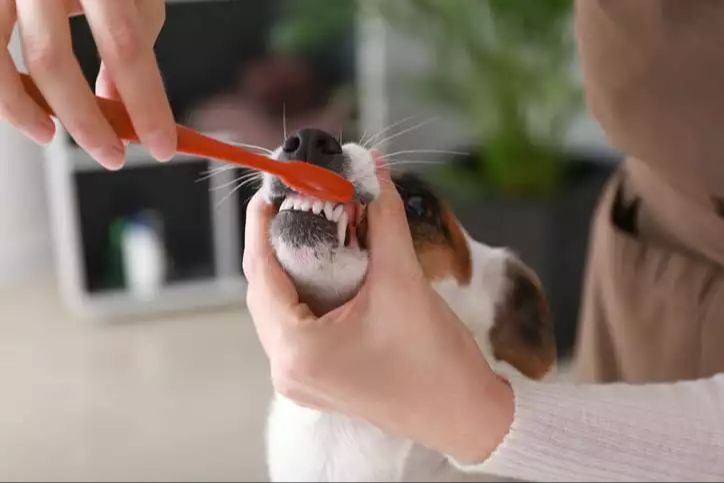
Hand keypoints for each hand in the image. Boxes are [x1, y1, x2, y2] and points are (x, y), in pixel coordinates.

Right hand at [0, 0, 174, 168]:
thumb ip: (133, 44)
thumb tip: (123, 108)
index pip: (126, 47)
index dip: (147, 104)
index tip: (164, 144)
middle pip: (53, 61)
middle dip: (87, 123)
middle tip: (113, 156)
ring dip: (25, 112)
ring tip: (51, 137)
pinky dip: (0, 92)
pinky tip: (22, 112)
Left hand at [243, 159, 513, 462]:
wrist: (465, 415)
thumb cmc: (435, 360)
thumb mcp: (403, 280)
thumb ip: (383, 218)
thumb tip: (371, 169)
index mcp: (296, 350)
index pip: (260, 272)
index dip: (263, 225)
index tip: (272, 190)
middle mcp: (287, 370)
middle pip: (265, 290)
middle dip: (280, 244)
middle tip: (299, 204)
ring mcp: (300, 380)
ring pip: (280, 307)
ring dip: (293, 268)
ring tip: (314, 231)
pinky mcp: (318, 380)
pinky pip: (296, 325)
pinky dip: (307, 293)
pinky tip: (328, 269)